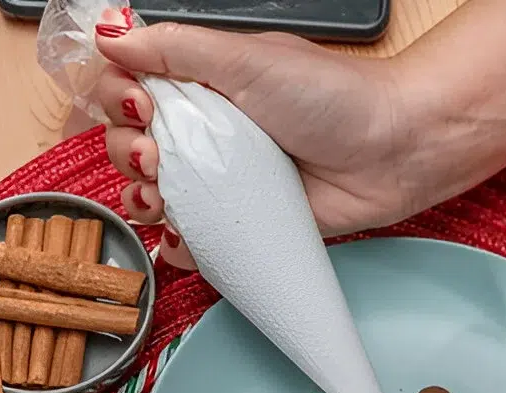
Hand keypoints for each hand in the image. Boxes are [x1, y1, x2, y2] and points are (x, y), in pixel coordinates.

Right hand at [90, 0, 505, 268]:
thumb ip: (175, 47)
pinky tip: (184, 238)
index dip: (116, 100)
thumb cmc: (334, 98)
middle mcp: (206, 131)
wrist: (395, 151)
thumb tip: (109, 33)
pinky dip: (178, 245)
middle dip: (125, 153)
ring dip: (142, 199)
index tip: (138, 105)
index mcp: (201, 84)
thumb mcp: (247, 59)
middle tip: (155, 155)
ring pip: (151, 195)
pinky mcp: (243, 222)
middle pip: (127, 144)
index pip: (127, 90)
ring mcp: (222, 180)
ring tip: (164, 196)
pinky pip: (191, 240)